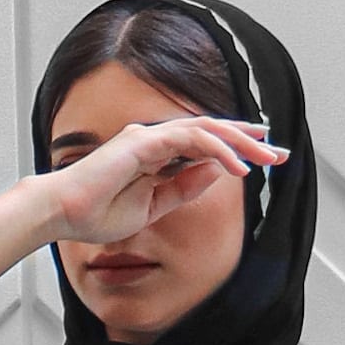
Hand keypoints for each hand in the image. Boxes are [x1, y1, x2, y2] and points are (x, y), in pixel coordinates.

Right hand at [44, 113, 282, 250]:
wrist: (64, 214)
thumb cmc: (97, 213)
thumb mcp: (155, 205)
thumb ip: (184, 187)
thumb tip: (217, 172)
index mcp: (156, 153)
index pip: (205, 144)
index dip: (237, 148)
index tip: (265, 157)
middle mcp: (154, 139)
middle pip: (212, 131)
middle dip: (249, 140)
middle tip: (279, 152)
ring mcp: (148, 136)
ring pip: (206, 129)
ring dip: (240, 142)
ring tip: (267, 158)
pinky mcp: (143, 141)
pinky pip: (190, 140)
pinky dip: (217, 150)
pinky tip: (237, 165)